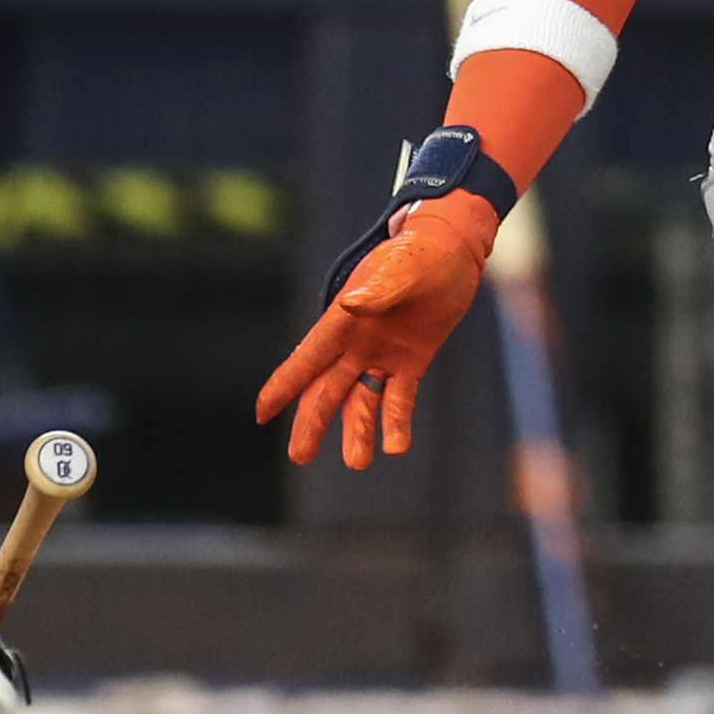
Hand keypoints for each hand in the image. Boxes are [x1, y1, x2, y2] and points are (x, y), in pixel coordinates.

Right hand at [255, 194, 496, 469]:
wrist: (452, 250)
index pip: (307, 359)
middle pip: (328, 391)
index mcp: (344, 321)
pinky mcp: (411, 362)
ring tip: (358, 463)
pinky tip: (396, 446)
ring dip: (357, 432)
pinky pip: (399, 398)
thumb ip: (380, 288)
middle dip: (312, 423)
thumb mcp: (403, 267)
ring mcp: (382, 354)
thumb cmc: (421, 252)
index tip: (261, 413)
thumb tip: (350, 303)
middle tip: (300, 457)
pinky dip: (396, 422)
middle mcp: (357, 343)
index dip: (283, 386)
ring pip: (362, 402)